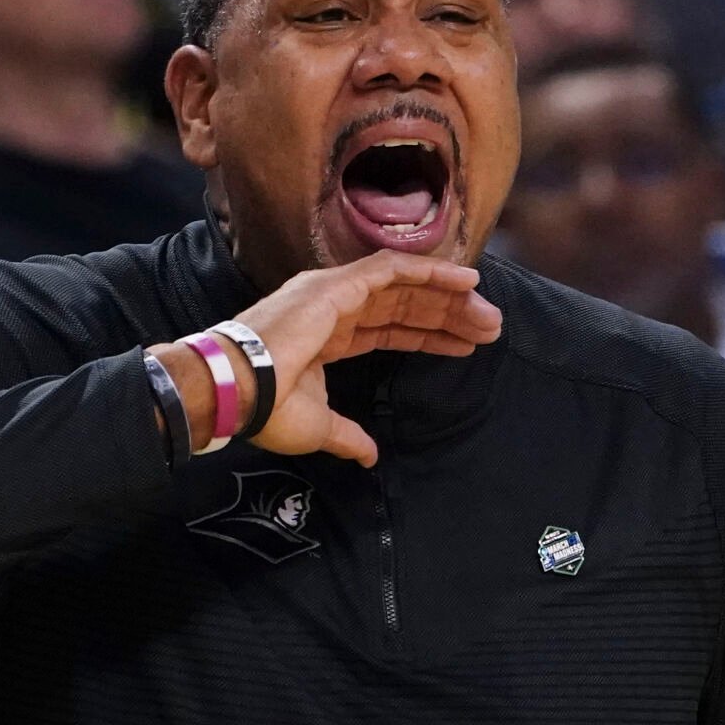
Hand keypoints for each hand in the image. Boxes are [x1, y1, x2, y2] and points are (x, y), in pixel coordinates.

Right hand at [155, 251, 501, 467]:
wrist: (235, 390)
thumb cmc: (265, 408)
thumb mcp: (318, 426)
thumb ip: (348, 435)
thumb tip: (368, 456)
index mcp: (326, 335)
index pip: (388, 329)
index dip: (428, 336)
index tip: (465, 346)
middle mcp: (332, 307)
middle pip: (403, 306)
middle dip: (447, 315)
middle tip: (489, 327)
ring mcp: (333, 292)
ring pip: (403, 285)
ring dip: (448, 295)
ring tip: (487, 311)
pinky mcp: (336, 285)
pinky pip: (392, 269)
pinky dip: (430, 271)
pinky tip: (465, 279)